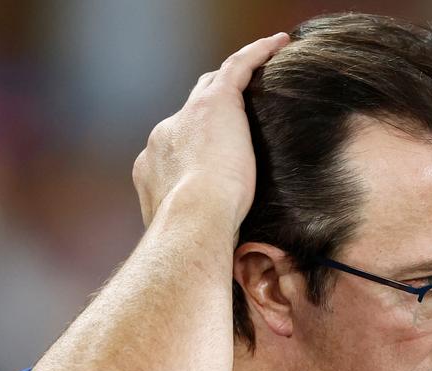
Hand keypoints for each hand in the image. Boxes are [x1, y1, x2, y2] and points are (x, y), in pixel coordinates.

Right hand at [132, 32, 290, 230]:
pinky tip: (280, 44)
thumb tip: (220, 264)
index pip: (176, 148)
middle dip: (206, 112)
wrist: (192, 222)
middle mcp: (163, 136)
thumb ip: (200, 237)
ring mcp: (186, 117)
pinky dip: (258, 54)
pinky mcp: (216, 101)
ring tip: (257, 70)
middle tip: (234, 114)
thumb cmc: (195, 242)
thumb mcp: (190, 239)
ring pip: (212, 85)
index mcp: (152, 167)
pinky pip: (238, 66)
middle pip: (190, 113)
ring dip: (233, 77)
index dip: (193, 150)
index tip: (212, 161)